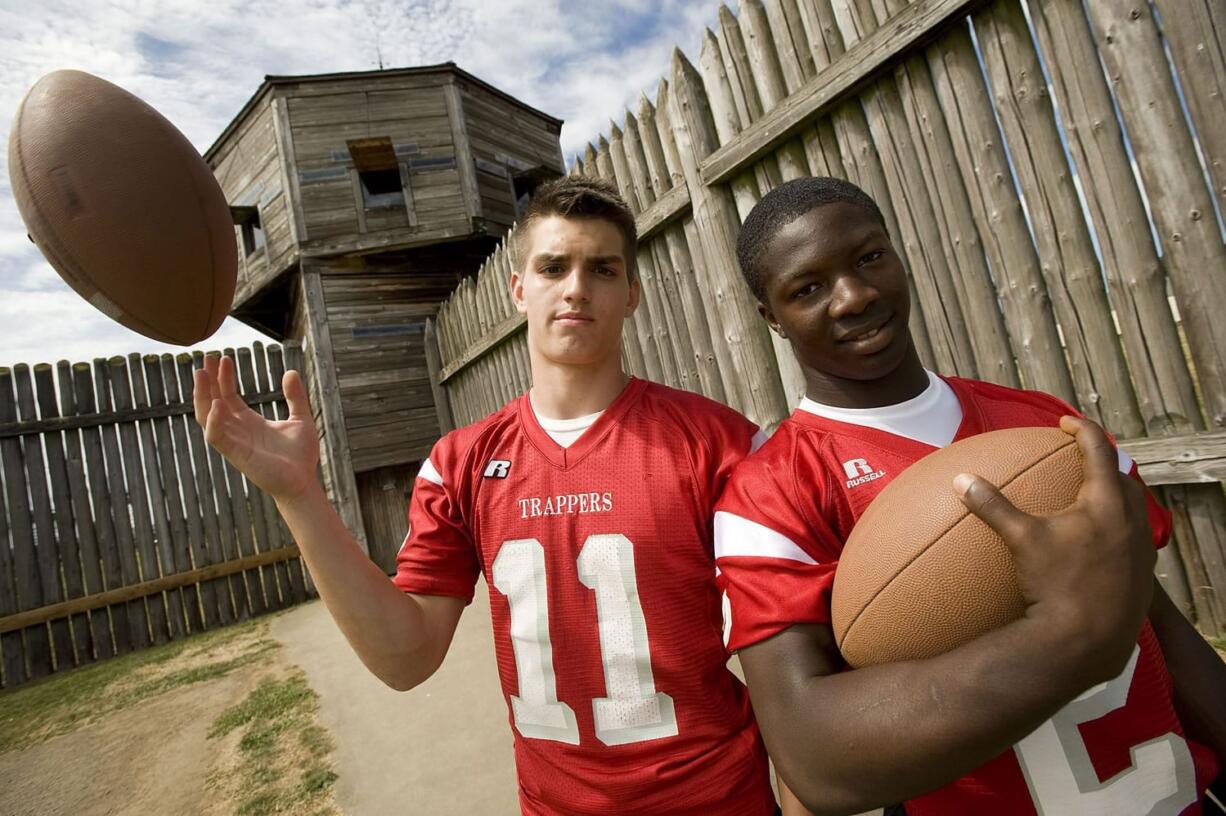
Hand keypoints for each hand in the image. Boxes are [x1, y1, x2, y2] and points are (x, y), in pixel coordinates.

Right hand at [193, 354, 320, 502]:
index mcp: (250, 422)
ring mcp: (234, 442)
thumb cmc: (301, 456)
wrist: (304, 482)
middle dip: (207, 381)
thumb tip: (291, 372)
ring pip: (207, 416)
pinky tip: (217, 403)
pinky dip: (214, 420)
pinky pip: (217, 436)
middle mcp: (238, 430)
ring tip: (201, 373)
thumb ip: (295, 397)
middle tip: (205, 357)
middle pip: (212, 402)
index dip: (223, 377)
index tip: (223, 357)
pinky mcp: (236, 455)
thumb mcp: (301, 418)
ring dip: (202, 395)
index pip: (228, 395)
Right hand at [953, 416, 1154, 680]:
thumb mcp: (1022, 540)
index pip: (1099, 450)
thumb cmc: (1057, 584)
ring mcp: (1141, 549)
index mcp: (1107, 502)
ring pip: (1132, 508)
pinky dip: (1117, 526)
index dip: (1082, 430)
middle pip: (1122, 476)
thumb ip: (993, 506)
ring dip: (1113, 494)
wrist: (1088, 638)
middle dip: (1102, 462)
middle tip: (1081, 458)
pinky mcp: (1142, 575)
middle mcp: (1132, 520)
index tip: (1065, 423)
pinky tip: (1096, 541)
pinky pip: (1133, 537)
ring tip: (1090, 496)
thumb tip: (961, 480)